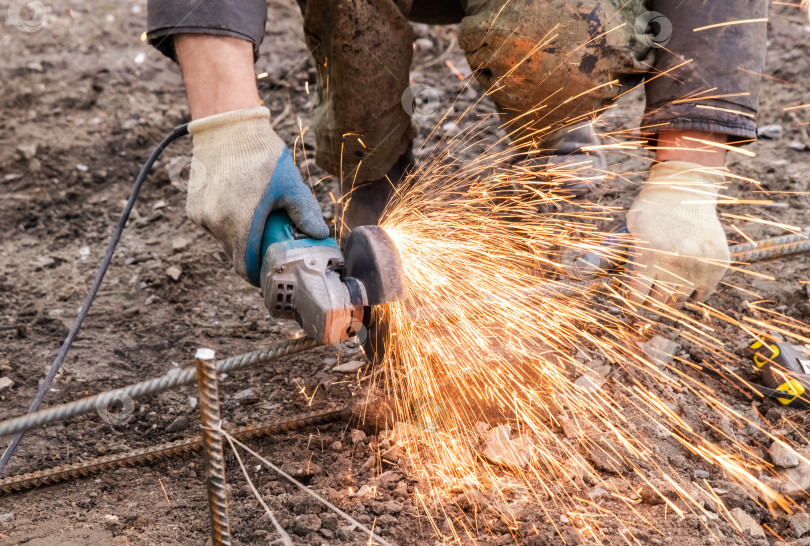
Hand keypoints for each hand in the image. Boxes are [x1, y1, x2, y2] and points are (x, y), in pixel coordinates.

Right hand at [186, 106, 328, 285]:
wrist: (227, 125)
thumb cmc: (260, 154)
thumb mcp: (290, 185)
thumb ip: (305, 213)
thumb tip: (320, 234)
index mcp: (239, 224)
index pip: (245, 267)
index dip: (258, 275)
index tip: (270, 272)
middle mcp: (215, 224)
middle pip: (236, 254)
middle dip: (253, 253)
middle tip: (271, 245)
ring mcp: (201, 215)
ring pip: (224, 239)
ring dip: (239, 236)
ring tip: (257, 218)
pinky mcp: (193, 205)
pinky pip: (213, 223)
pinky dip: (226, 221)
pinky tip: (240, 204)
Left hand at [625, 161, 729, 305]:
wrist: (685, 190)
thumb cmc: (651, 211)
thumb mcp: (629, 232)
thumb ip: (617, 257)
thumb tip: (592, 275)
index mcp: (650, 258)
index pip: (637, 298)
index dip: (632, 301)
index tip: (630, 301)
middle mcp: (677, 265)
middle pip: (659, 303)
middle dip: (649, 299)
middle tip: (646, 293)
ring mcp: (701, 266)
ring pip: (680, 301)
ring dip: (669, 296)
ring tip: (664, 283)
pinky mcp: (719, 265)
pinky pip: (702, 294)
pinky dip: (692, 292)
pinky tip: (683, 279)